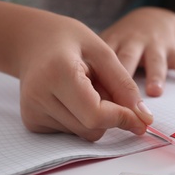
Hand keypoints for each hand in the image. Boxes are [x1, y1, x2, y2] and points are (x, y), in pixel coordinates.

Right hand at [15, 12, 152, 140]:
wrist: (31, 41)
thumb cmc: (69, 40)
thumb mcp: (102, 52)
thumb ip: (124, 85)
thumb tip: (144, 119)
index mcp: (57, 73)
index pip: (95, 114)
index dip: (123, 118)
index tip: (142, 118)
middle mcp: (39, 97)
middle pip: (92, 128)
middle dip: (111, 116)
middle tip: (104, 88)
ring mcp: (32, 112)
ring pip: (84, 133)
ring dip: (96, 117)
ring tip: (85, 88)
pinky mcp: (31, 121)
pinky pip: (72, 132)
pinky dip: (82, 119)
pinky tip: (72, 97)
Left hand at [100, 7, 174, 96]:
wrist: (151, 19)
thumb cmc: (124, 42)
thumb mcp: (108, 47)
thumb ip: (96, 68)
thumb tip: (81, 99)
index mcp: (113, 43)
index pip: (103, 63)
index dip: (98, 82)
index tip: (95, 104)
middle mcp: (133, 42)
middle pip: (126, 60)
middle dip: (123, 81)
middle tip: (119, 101)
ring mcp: (154, 45)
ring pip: (155, 61)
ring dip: (155, 76)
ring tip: (155, 91)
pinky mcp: (173, 48)